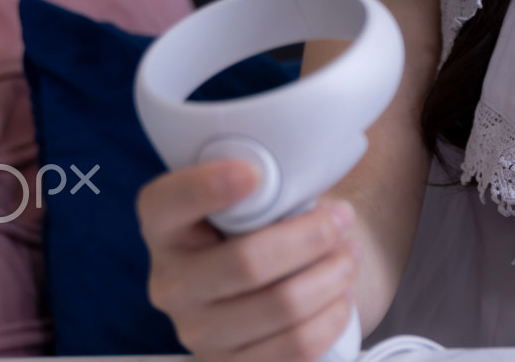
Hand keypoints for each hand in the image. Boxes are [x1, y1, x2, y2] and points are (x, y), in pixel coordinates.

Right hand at [139, 159, 361, 361]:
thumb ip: (266, 181)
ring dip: (331, 276)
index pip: (166, 204)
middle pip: (246, 262)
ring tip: (349, 256)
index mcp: (166, 227)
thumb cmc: (260, 226)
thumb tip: (309, 170)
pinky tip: (341, 295)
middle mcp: (170, 283)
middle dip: (311, 236)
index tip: (255, 172)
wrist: (263, 284)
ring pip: (281, 306)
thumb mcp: (254, 196)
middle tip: (341, 219)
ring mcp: (197, 331)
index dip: (206, 187)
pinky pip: (295, 346)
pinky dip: (331, 315)